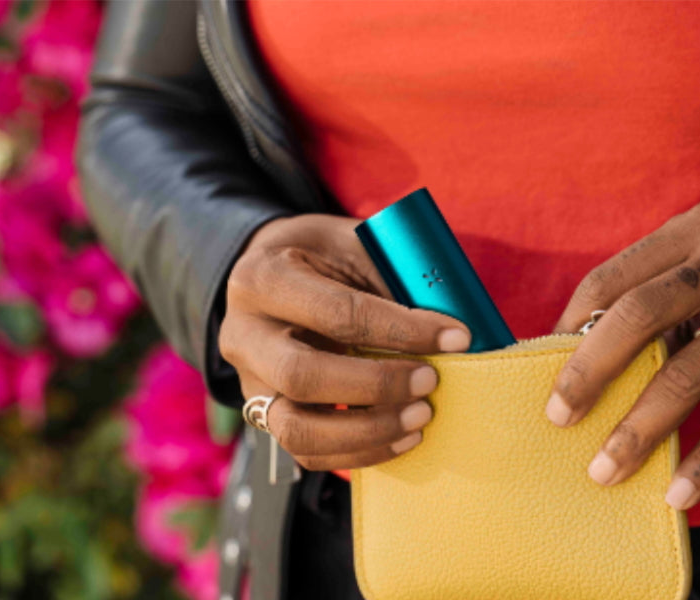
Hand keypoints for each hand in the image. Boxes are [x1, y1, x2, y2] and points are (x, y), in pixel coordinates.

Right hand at [219, 214, 470, 469]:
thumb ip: (394, 278)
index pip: (335, 312)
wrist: (273, 271)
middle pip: (301, 376)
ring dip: (368, 430)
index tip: (456, 336)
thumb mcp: (353, 243)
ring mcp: (249, 382)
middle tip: (431, 381)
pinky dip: (361, 452)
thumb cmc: (322, 256)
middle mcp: (244, 334)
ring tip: (421, 416)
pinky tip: (403, 436)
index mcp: (263, 278)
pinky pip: (307, 453)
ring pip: (297, 429)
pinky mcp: (266, 415)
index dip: (401, 329)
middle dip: (377, 385)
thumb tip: (454, 330)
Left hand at [547, 202, 699, 509]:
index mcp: (696, 227)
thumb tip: (567, 359)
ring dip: (637, 430)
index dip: (572, 328)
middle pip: (637, 315)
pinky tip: (679, 491)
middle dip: (588, 372)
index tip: (545, 371)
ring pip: (685, 374)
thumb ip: (649, 305)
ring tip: (604, 469)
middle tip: (558, 417)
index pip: (613, 278)